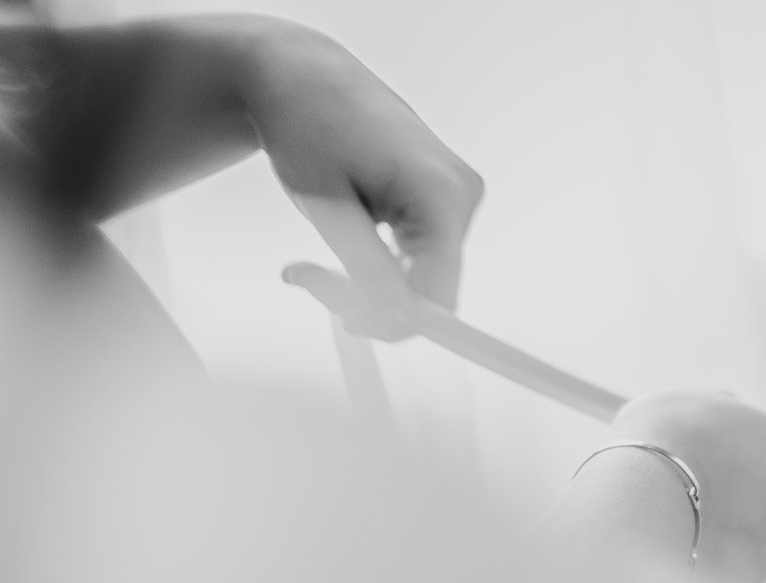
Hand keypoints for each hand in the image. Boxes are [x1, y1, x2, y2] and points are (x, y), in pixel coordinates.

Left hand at [234, 20, 483, 315]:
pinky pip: (422, 257)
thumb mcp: (329, 209)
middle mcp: (462, 194)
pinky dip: (380, 263)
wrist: (304, 76)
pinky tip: (343, 240)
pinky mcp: (446, 199)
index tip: (346, 321)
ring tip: (315, 258)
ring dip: (369, 281)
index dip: (393, 320)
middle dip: (370, 297)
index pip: (439, 294)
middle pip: (433, 289)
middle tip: (308, 278)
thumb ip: (369, 271)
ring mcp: (459, 196)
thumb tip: (398, 322)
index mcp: (440, 192)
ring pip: (424, 278)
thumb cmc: (307, 125)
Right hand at [605, 391, 765, 582]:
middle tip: (686, 492)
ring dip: (714, 533)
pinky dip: (698, 565)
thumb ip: (716, 409)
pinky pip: (720, 575)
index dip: (735, 458)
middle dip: (732, 500)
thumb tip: (722, 408)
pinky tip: (668, 548)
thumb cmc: (661, 440)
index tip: (707, 461)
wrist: (643, 498)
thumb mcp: (687, 401)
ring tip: (669, 520)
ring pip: (743, 542)